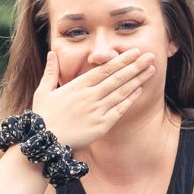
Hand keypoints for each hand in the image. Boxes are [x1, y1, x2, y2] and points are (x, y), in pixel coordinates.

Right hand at [29, 48, 154, 148]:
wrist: (45, 142)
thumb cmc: (43, 116)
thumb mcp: (43, 91)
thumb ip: (51, 71)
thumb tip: (52, 53)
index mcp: (77, 86)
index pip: (104, 69)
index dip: (121, 60)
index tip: (134, 52)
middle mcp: (90, 97)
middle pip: (117, 78)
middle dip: (135, 66)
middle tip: (150, 56)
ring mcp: (97, 111)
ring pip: (121, 92)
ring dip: (137, 80)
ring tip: (150, 70)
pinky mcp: (101, 126)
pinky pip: (119, 110)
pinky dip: (130, 99)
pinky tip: (139, 90)